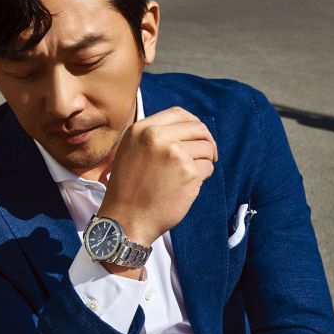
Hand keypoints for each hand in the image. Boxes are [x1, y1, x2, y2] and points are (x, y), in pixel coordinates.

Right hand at [98, 107, 217, 247]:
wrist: (126, 219)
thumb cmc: (129, 190)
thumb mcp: (131, 152)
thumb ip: (153, 137)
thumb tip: (186, 129)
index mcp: (141, 130)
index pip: (179, 113)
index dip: (193, 123)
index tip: (198, 136)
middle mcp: (157, 137)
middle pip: (198, 128)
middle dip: (206, 142)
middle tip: (207, 156)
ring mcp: (175, 153)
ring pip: (206, 148)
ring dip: (204, 161)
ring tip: (188, 176)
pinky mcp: (189, 173)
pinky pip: (207, 168)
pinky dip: (202, 177)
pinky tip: (187, 187)